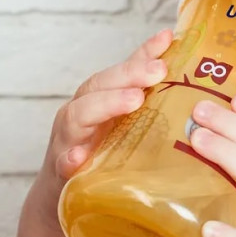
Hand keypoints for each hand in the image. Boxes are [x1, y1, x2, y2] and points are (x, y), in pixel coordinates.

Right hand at [42, 29, 172, 189]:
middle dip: (128, 75)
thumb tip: (173, 47)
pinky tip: (79, 156)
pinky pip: (64, 162)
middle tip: (157, 71)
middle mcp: (80, 112)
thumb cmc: (98, 151)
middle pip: (99, 86)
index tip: (166, 40)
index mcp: (97, 98)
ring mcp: (69, 139)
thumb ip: (143, 86)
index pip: (119, 71)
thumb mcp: (122, 119)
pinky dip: (70, 157)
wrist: (64, 196)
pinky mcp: (63, 171)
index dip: (142, 54)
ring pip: (79, 116)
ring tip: (134, 100)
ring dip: (106, 105)